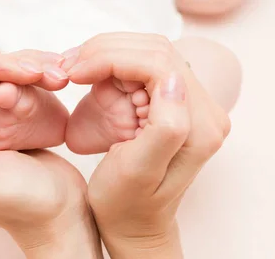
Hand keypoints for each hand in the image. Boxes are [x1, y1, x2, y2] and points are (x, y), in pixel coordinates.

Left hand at [0, 51, 101, 258]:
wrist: (62, 216)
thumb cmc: (21, 205)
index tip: (27, 72)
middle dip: (6, 66)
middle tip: (41, 69)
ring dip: (20, 70)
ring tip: (51, 73)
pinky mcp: (10, 123)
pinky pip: (12, 89)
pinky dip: (29, 80)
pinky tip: (48, 77)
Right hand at [62, 32, 230, 257]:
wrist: (134, 222)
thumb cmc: (127, 204)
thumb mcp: (138, 171)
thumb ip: (167, 126)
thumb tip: (173, 79)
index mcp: (199, 127)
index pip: (159, 64)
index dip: (112, 58)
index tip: (74, 72)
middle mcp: (205, 111)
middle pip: (156, 51)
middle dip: (107, 51)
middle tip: (70, 67)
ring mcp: (193, 104)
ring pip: (149, 53)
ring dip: (109, 55)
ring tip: (76, 70)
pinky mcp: (176, 103)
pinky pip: (145, 67)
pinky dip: (114, 65)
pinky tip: (92, 75)